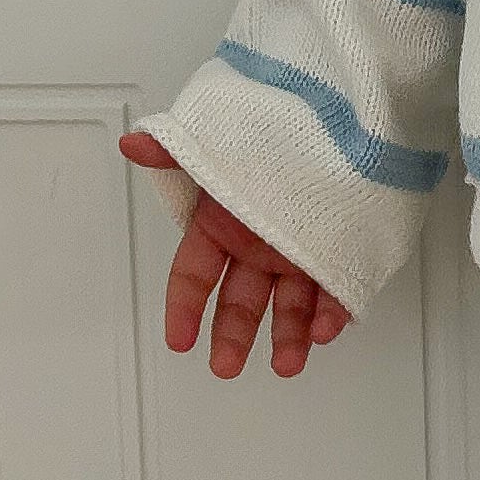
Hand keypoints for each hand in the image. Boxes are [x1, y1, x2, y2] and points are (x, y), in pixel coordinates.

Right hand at [119, 129, 351, 378]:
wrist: (347, 113)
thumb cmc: (280, 126)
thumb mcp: (224, 138)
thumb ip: (175, 147)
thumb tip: (133, 143)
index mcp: (224, 222)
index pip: (193, 273)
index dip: (183, 308)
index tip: (178, 340)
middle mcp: (259, 243)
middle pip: (240, 300)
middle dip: (232, 335)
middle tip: (225, 366)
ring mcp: (301, 252)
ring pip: (290, 304)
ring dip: (287, 336)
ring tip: (287, 364)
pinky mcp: (343, 253)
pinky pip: (336, 292)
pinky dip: (331, 313)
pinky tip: (326, 330)